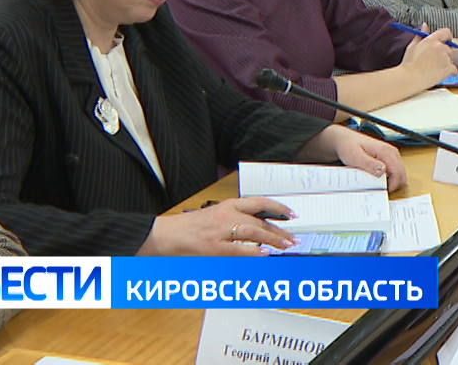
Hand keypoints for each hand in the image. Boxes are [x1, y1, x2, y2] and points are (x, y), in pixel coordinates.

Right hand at [144, 196, 296, 254]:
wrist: (165, 234)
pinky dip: (253, 252)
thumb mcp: (215, 216)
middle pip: (259, 220)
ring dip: (272, 240)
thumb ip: (236, 220)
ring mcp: (220, 230)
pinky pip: (238, 249)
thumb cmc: (189, 227)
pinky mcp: (213, 246)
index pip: (259, 202)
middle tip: (293, 239)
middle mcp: (226, 214)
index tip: (292, 214)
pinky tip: (265, 254)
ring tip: (285, 247)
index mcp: (228, 205)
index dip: (277, 207)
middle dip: (279, 230)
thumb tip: (259, 232)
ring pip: (253, 232)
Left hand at [305, 124, 406, 190]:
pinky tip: (379, 180)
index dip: (392, 185)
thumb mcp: (355, 157)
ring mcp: (392, 154)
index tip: (382, 192)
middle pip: (402, 174)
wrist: (345, 140)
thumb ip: (369, 164)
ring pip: (400, 173)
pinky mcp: (389, 157)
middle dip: (394, 185)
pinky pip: (395, 171)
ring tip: (378, 185)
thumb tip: (383, 170)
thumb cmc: (349, 147)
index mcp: (386, 151)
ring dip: (392, 182)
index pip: (398, 172)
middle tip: (379, 190)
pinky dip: (390, 178)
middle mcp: (392, 152)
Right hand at [400, 27, 457, 87]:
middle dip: (444, 53)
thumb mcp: (413, 46)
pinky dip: (451, 72)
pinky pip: (454, 69)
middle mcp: (440, 47)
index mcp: (432, 40)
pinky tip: (441, 74)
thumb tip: (425, 25)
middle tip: (434, 60)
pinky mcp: (448, 69)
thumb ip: (421, 35)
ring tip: (434, 68)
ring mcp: (445, 58)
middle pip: (449, 48)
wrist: (409, 78)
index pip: (446, 32)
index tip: (446, 41)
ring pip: (451, 59)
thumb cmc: (409, 63)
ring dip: (446, 63)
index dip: (447, 37)